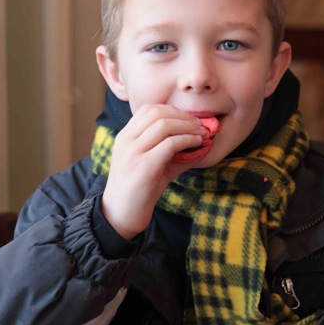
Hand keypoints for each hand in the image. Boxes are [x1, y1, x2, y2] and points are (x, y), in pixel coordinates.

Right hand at [101, 104, 204, 238]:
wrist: (121, 214)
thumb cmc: (138, 190)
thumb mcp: (152, 165)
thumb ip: (171, 152)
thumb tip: (199, 142)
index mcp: (125, 136)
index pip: (148, 109)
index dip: (172, 110)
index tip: (189, 119)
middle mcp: (126, 140)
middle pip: (158, 113)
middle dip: (184, 116)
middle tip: (201, 125)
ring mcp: (133, 152)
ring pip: (164, 125)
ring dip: (188, 126)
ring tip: (202, 134)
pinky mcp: (144, 166)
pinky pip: (170, 144)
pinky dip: (187, 140)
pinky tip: (197, 144)